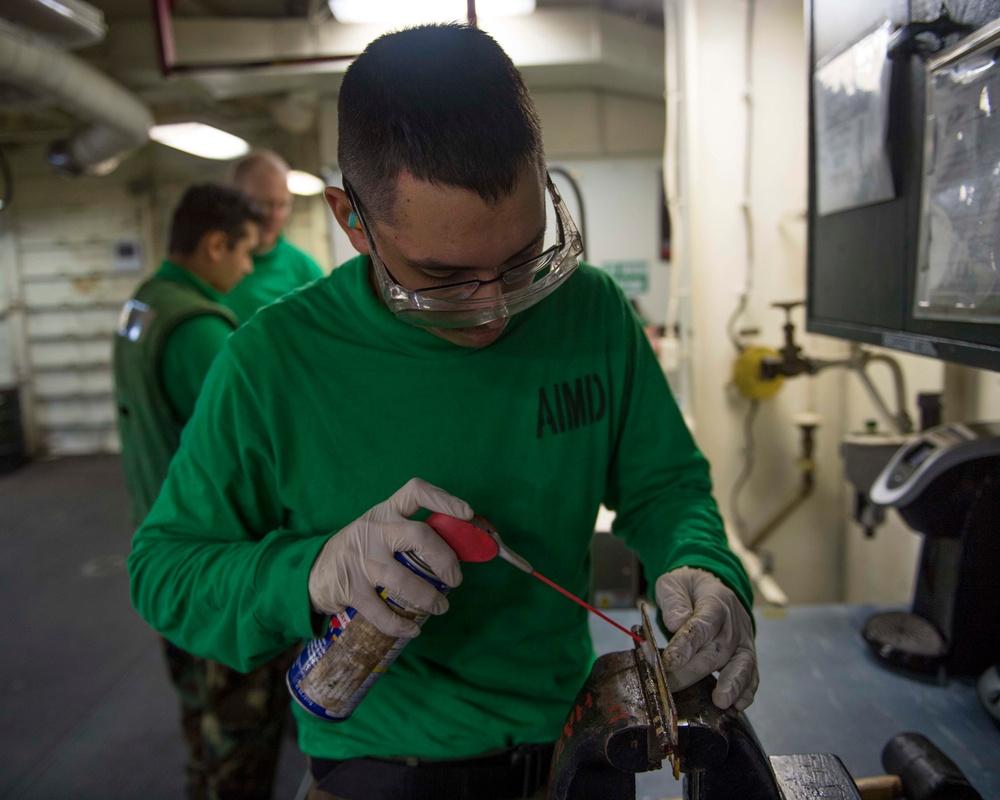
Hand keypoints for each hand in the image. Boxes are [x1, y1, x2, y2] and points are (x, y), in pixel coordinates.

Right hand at [308, 478, 471, 637]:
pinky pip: (381, 610)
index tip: (467, 514)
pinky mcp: (350, 587)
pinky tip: (413, 628)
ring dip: (428, 597)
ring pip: (402, 578)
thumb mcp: (381, 531)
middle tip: (455, 579)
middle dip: (445, 559)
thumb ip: (410, 536)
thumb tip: (456, 553)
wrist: (312, 572)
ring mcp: (361, 558)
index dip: (444, 500)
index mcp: (386, 511)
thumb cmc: (361, 550)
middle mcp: (374, 529)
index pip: (415, 492)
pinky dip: (401, 623)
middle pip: (418, 535)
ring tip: (440, 608)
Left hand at [655, 566, 757, 710]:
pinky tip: (737, 706)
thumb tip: (676, 623)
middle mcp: (734, 622)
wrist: (712, 585)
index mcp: (715, 601)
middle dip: (694, 670)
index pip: (703, 625)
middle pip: (717, 650)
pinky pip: (752, 674)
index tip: (670, 661)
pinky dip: (746, 691)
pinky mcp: (747, 654)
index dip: (687, 644)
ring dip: (732, 684)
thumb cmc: (688, 588)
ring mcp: (743, 640)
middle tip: (671, 685)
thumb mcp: (674, 582)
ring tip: (721, 702)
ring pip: (742, 664)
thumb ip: (674, 601)